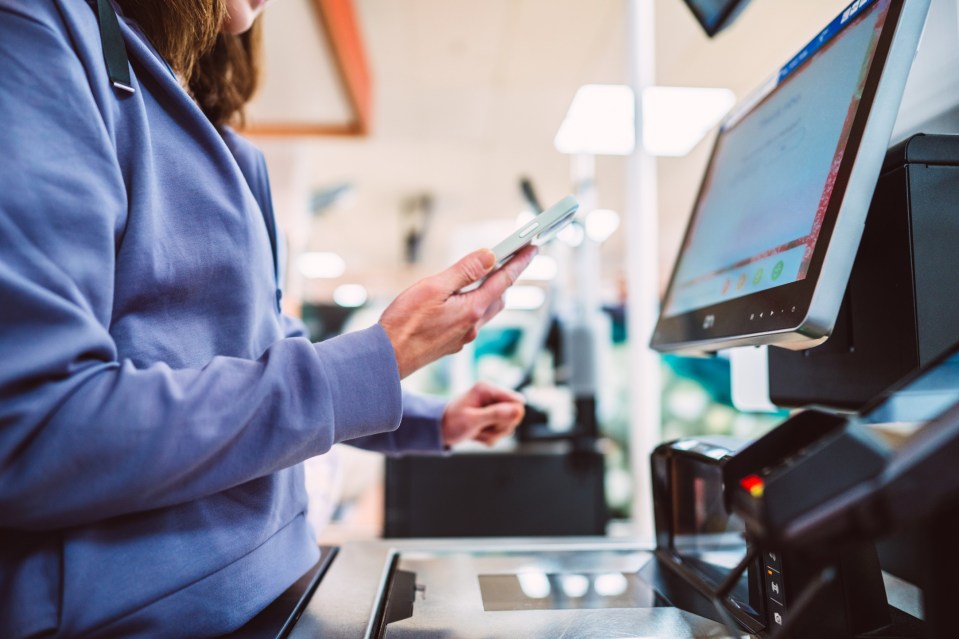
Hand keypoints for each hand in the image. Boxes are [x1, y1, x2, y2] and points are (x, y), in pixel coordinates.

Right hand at [379, 245, 536, 378]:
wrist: (388, 358)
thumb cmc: (405, 323)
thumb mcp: (433, 287)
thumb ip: (464, 271)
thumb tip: (490, 256)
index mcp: (472, 309)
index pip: (504, 280)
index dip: (520, 262)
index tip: (532, 248)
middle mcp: (472, 326)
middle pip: (499, 297)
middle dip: (507, 278)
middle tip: (510, 259)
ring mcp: (463, 337)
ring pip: (485, 311)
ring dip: (490, 293)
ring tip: (484, 276)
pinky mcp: (451, 344)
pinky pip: (471, 322)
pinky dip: (473, 306)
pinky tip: (458, 301)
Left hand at [441, 382, 525, 446]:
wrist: (439, 430)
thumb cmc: (451, 422)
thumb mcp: (472, 420)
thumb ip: (496, 414)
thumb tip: (519, 410)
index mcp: (487, 389)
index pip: (517, 402)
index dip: (510, 417)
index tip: (493, 422)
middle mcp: (493, 395)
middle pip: (515, 416)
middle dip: (499, 428)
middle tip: (480, 428)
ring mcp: (493, 407)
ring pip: (509, 426)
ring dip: (493, 434)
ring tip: (476, 431)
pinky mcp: (493, 418)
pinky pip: (501, 432)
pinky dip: (489, 437)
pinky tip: (476, 434)